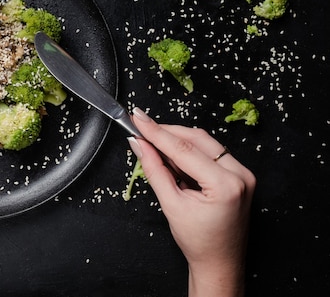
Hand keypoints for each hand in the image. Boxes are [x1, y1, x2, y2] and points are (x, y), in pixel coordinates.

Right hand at [127, 107, 255, 296]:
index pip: (184, 148)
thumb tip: (140, 145)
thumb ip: (154, 170)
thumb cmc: (198, 242)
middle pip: (196, 139)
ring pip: (204, 142)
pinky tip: (173, 155)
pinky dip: (190, 150)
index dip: (156, 132)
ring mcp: (243, 173)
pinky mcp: (240, 174)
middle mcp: (240, 174)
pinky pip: (211, 152)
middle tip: (141, 127)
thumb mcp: (171, 205)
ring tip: (154, 144)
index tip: (138, 119)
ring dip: (177, 140)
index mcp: (226, 184)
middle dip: (167, 132)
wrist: (219, 262)